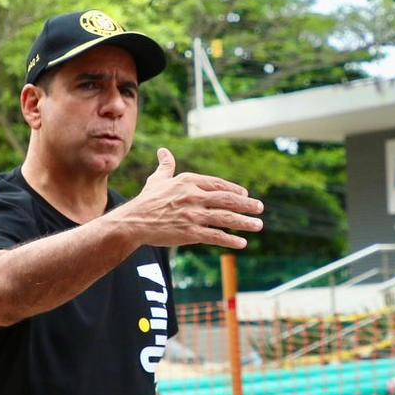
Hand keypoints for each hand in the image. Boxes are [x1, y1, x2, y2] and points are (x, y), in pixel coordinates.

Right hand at [111, 148, 264, 248]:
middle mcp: (194, 196)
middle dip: (247, 205)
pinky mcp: (190, 233)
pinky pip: (215, 236)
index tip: (245, 194)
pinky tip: (242, 243)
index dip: (234, 190)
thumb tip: (163, 151)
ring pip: (225, 218)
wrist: (133, 222)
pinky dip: (230, 240)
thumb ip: (166, 165)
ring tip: (258, 225)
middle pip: (227, 200)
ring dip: (244, 222)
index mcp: (188, 181)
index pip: (218, 184)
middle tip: (260, 208)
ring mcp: (193, 215)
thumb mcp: (157, 180)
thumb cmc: (146, 200)